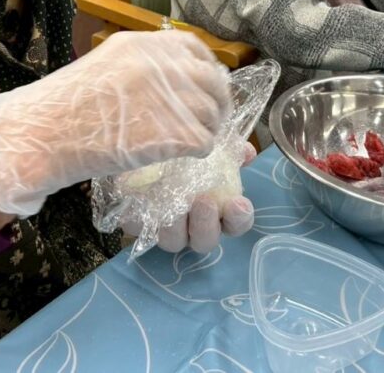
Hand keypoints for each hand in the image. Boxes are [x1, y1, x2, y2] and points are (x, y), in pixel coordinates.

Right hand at [0, 31, 230, 216]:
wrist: (43, 134)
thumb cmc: (64, 105)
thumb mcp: (103, 65)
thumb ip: (140, 66)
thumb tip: (174, 79)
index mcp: (144, 44)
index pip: (196, 49)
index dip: (206, 69)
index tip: (204, 86)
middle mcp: (161, 65)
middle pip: (211, 81)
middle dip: (215, 102)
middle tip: (209, 120)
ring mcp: (169, 98)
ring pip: (211, 113)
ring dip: (207, 129)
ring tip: (189, 141)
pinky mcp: (173, 133)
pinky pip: (203, 142)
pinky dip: (197, 151)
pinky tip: (182, 156)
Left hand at [123, 141, 256, 253]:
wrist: (141, 146)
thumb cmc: (183, 150)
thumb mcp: (208, 143)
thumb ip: (229, 148)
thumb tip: (246, 152)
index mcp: (216, 209)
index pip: (236, 224)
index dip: (240, 218)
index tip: (239, 203)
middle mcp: (192, 225)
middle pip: (205, 241)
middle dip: (206, 224)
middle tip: (205, 201)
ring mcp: (165, 228)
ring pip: (174, 241)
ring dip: (176, 225)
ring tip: (174, 200)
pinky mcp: (136, 223)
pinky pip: (141, 229)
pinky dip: (146, 216)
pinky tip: (147, 198)